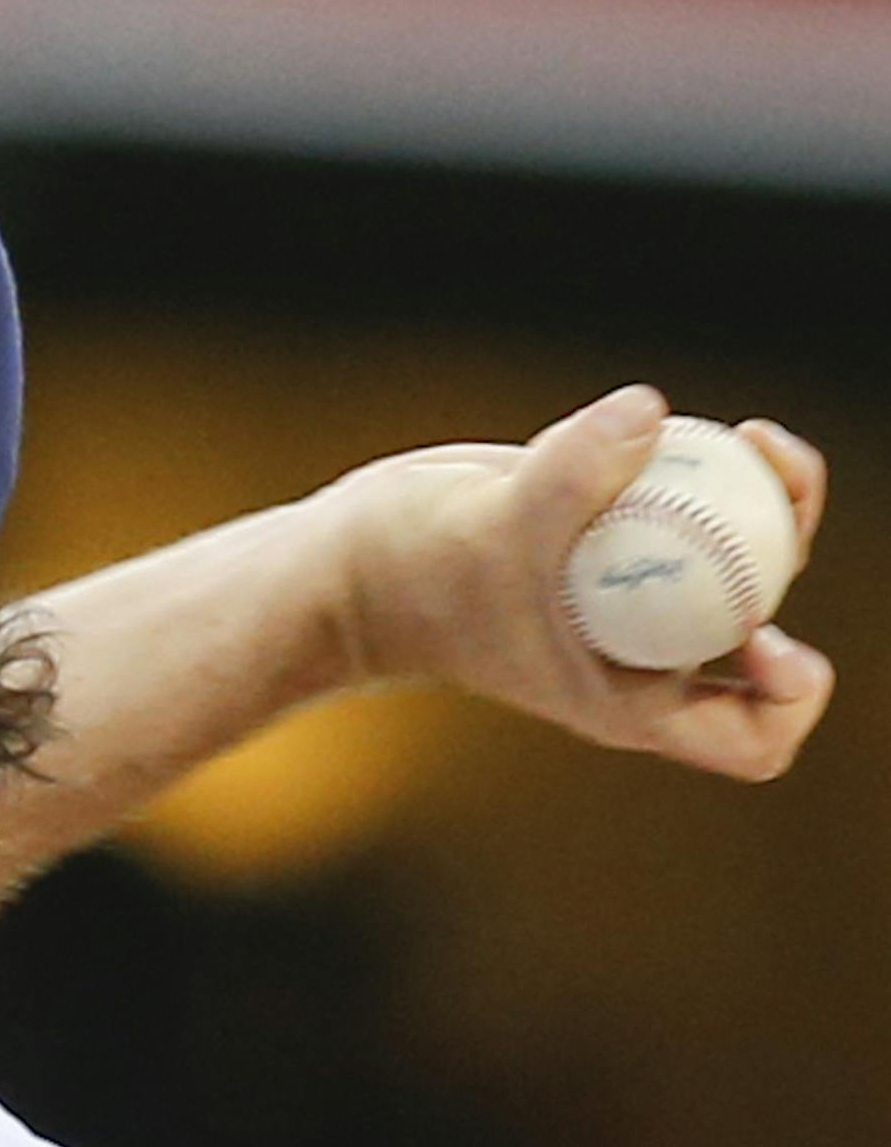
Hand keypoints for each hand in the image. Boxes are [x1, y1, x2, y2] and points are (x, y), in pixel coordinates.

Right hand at [327, 384, 833, 780]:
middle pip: (769, 625)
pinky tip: (663, 423)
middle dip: (788, 544)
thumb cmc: (416, 580)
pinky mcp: (614, 536)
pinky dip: (702, 464)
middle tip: (770, 474)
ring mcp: (633, 596)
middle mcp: (647, 655)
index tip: (761, 624)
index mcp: (633, 698)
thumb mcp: (498, 534)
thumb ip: (572, 478)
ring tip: (749, 437)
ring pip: (741, 556)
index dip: (789, 687)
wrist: (356, 564)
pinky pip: (693, 506)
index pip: (754, 735)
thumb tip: (648, 411)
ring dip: (764, 496)